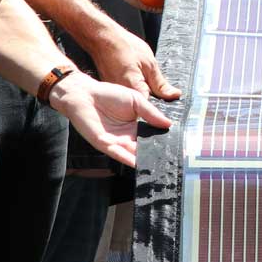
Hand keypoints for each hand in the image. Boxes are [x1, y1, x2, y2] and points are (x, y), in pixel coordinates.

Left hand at [48, 71, 173, 167]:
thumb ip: (151, 113)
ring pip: (132, 154)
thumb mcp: (136, 100)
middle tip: (170, 161)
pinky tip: (138, 164)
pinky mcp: (104, 144)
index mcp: (136, 127)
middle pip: (143, 149)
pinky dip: (127, 159)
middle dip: (154, 155)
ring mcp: (116, 142)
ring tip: (157, 167)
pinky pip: (118, 154)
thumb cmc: (109, 94)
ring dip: (143, 161)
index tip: (176, 149)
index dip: (162, 142)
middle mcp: (127, 137)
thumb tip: (169, 124)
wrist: (85, 94)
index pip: (151, 138)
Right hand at [89, 21, 180, 100]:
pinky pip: (127, 94)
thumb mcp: (150, 64)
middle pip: (141, 107)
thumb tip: (174, 96)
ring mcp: (116, 94)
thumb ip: (161, 84)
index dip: (161, 107)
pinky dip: (133, 88)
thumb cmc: (126, 47)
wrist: (103, 38)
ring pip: (134, 100)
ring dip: (142, 94)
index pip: (150, 110)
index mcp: (134, 91)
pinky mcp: (112, 90)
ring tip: (143, 79)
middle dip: (152, 101)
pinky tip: (134, 77)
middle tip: (156, 86)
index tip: (169, 104)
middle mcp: (123, 97)